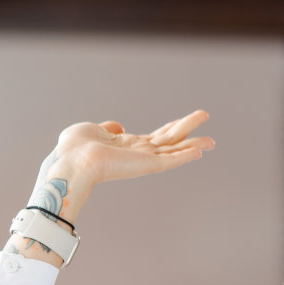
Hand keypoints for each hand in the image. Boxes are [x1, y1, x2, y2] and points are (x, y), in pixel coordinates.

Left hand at [29, 111, 213, 226]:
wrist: (71, 161)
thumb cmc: (74, 148)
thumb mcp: (91, 130)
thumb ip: (107, 129)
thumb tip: (117, 127)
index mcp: (125, 146)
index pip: (152, 138)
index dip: (168, 129)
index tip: (182, 123)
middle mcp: (136, 154)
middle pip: (168, 140)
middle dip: (187, 130)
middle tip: (205, 118)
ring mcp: (142, 160)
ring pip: (173, 148)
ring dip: (193, 141)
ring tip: (212, 138)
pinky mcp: (145, 165)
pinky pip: (169, 161)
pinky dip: (185, 156)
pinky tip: (200, 151)